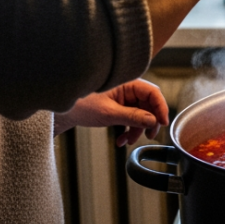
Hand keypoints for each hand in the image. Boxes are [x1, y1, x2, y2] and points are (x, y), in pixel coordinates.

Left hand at [54, 79, 169, 145]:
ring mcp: (123, 98)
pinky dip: (128, 129)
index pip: (152, 92)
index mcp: (126, 82)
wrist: (61, 111)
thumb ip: (132, 117)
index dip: (161, 108)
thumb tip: (152, 121)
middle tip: (148, 136)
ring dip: (136, 130)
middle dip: (148, 123)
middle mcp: (127, 88)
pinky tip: (120, 139)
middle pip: (149, 105)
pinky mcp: (119, 106)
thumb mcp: (108, 113)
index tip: (163, 123)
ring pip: (141, 114)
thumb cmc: (80, 105)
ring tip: (127, 141)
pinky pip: (131, 118)